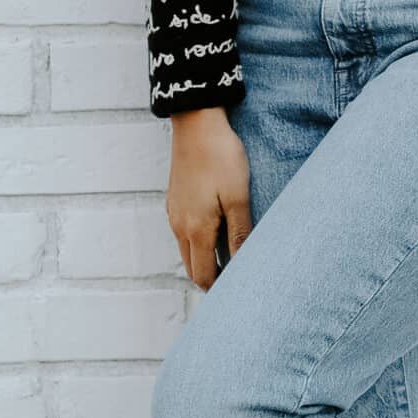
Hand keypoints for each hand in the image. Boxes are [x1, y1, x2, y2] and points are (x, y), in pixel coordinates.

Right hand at [166, 107, 253, 288]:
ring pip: (187, 250)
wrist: (196, 123)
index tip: (238, 294)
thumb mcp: (238, 197)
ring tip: (231, 259)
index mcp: (196, 230)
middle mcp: (179, 226)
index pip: (203, 275)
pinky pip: (183, 232)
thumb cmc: (221, 157)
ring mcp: (174, 212)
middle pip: (192, 267)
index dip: (218, 290)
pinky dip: (198, 242)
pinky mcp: (175, 200)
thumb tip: (243, 266)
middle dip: (211, 278)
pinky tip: (217, 233)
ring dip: (204, 260)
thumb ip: (240, 234)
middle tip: (237, 282)